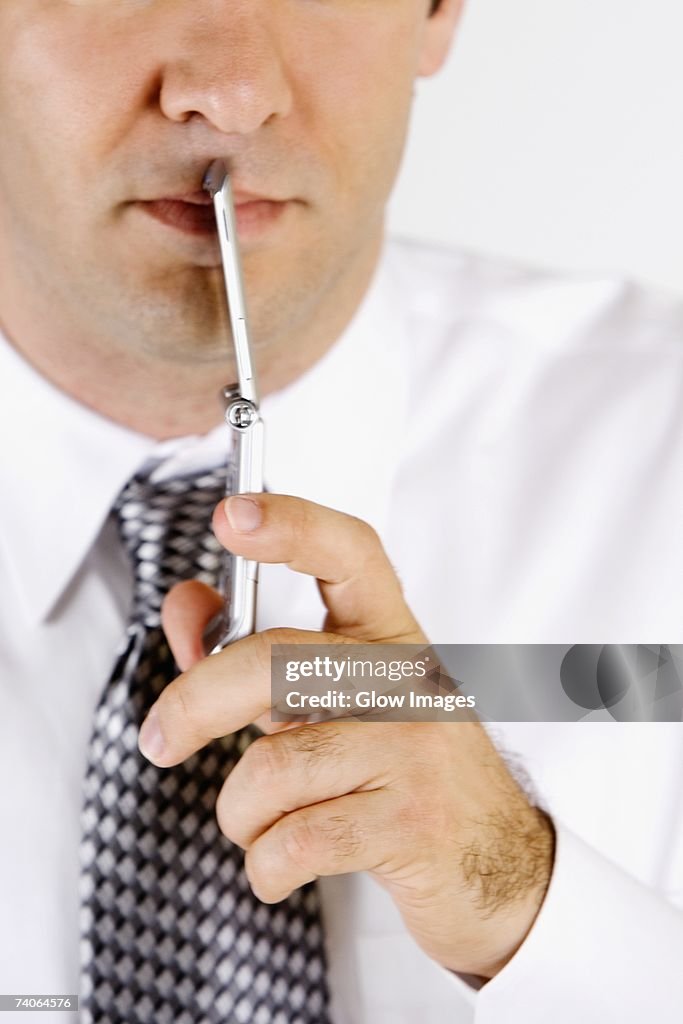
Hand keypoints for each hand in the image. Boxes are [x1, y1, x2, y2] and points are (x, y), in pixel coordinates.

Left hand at [138, 493, 553, 978]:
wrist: (498, 863)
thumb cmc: (397, 772)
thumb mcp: (332, 704)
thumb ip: (254, 656)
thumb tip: (185, 609)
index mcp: (389, 636)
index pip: (348, 555)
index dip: (291, 526)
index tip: (234, 515)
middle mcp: (407, 678)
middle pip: (275, 664)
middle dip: (196, 705)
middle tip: (161, 738)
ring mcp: (417, 748)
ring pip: (274, 768)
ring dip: (240, 812)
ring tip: (259, 823)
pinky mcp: (413, 821)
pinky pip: (295, 841)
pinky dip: (265, 866)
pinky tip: (280, 864)